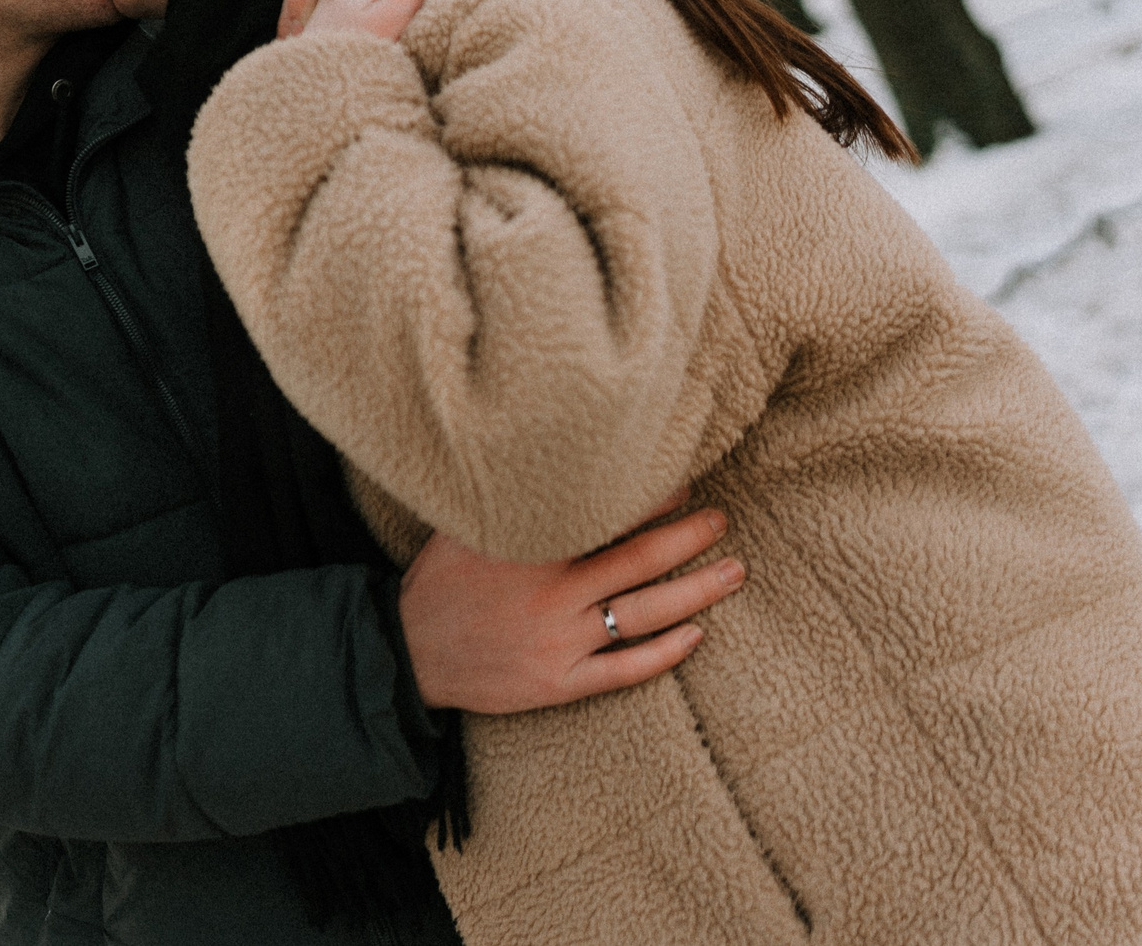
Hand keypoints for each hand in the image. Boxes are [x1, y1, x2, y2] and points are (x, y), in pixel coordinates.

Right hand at [398, 494, 744, 714]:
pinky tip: (696, 636)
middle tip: (721, 522)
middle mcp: (554, 594)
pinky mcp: (560, 682)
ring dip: (696, 591)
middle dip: (689, 538)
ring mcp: (561, 642)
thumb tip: (544, 460)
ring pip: (645, 614)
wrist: (408, 651)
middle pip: (640, 562)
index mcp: (533, 551)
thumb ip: (510, 504)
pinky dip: (664, 654)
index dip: (651, 499)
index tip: (683, 484)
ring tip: (733, 572)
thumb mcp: (464, 530)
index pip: (607, 517)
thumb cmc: (438, 583)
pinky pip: (625, 669)